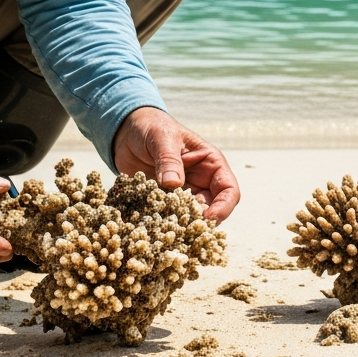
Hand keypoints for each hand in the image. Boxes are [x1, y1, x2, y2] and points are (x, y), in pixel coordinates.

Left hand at [112, 107, 239, 222]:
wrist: (128, 131)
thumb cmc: (153, 127)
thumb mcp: (162, 138)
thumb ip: (169, 159)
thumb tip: (173, 184)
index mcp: (211, 164)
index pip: (229, 190)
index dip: (223, 207)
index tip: (206, 219)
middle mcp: (201, 181)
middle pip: (213, 209)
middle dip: (201, 221)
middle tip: (184, 229)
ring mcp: (183, 193)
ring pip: (192, 217)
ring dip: (182, 225)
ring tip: (167, 229)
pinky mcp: (165, 201)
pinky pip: (170, 217)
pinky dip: (164, 223)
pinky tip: (152, 225)